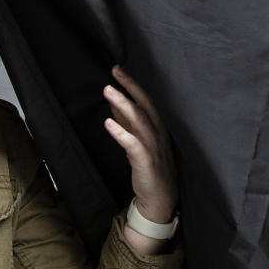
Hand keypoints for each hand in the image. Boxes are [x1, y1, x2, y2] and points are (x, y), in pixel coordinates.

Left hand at [102, 65, 177, 223]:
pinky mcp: (146, 162)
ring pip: (139, 121)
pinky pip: (133, 145)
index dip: (133, 85)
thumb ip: (128, 121)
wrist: (160, 199)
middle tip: (115, 70)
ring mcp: (154, 147)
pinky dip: (121, 133)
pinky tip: (108, 123)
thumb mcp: (139, 140)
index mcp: (159, 128)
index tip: (118, 69)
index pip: (147, 101)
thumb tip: (114, 101)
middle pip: (145, 106)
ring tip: (108, 90)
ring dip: (123, 104)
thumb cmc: (150, 167)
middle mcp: (159, 134)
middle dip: (130, 87)